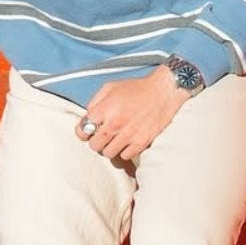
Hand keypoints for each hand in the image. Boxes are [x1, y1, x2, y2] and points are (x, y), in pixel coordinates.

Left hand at [74, 65, 191, 161]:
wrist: (163, 92)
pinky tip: (126, 142)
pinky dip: (124, 151)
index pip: (82, 131)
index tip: (87, 132)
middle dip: (96, 141)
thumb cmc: (137, 88)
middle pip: (94, 145)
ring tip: (114, 139)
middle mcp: (114, 124)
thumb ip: (94, 102)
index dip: (83, 132)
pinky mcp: (141, 142)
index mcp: (104, 109)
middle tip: (102, 136)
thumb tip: (87, 117)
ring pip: (108, 154)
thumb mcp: (109, 88)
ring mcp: (128, 135)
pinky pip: (125, 156)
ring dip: (109, 147)